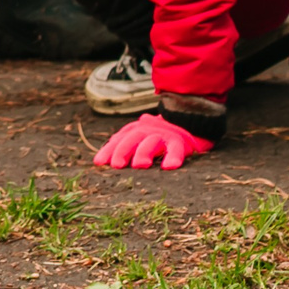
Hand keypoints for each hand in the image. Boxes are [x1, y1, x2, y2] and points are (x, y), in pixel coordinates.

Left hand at [93, 112, 214, 170]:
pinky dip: (173, 157)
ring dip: (144, 152)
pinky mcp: (181, 142)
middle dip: (123, 150)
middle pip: (133, 138)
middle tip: (117, 165)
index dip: (108, 150)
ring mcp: (164, 134)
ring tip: (140, 165)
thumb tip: (98, 160)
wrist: (189, 121)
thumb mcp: (140, 138)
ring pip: (152, 141)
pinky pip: (176, 149)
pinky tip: (169, 167)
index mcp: (135, 130)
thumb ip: (124, 145)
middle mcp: (148, 129)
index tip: (99, 163)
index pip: (119, 139)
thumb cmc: (159, 136)